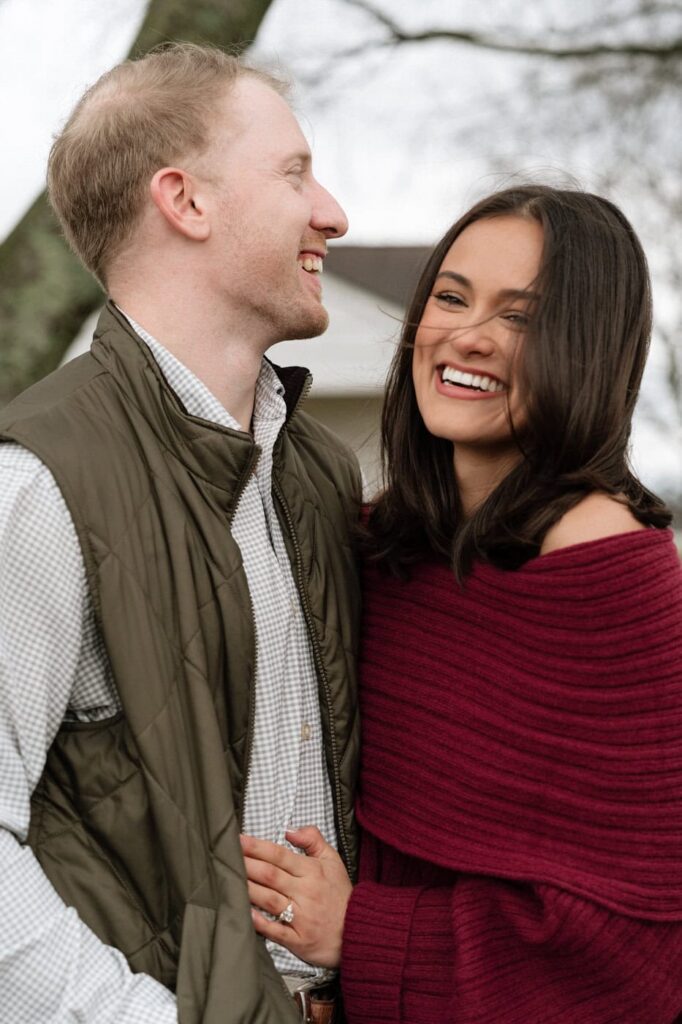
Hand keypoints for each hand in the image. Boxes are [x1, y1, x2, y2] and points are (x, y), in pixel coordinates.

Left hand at [240, 826, 352, 967]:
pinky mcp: (299, 939)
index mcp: (312, 871)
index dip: (256, 847)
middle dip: (247, 864)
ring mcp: (302, 917)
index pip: (279, 855)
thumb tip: (289, 830)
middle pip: (270, 875)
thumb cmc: (340, 895)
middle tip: (226, 856)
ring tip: (229, 880)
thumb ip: (313, 840)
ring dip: (248, 889)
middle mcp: (306, 892)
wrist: (358, 931)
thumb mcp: (333, 860)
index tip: (237, 840)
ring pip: (270, 900)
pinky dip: (259, 922)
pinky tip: (245, 913)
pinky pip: (276, 931)